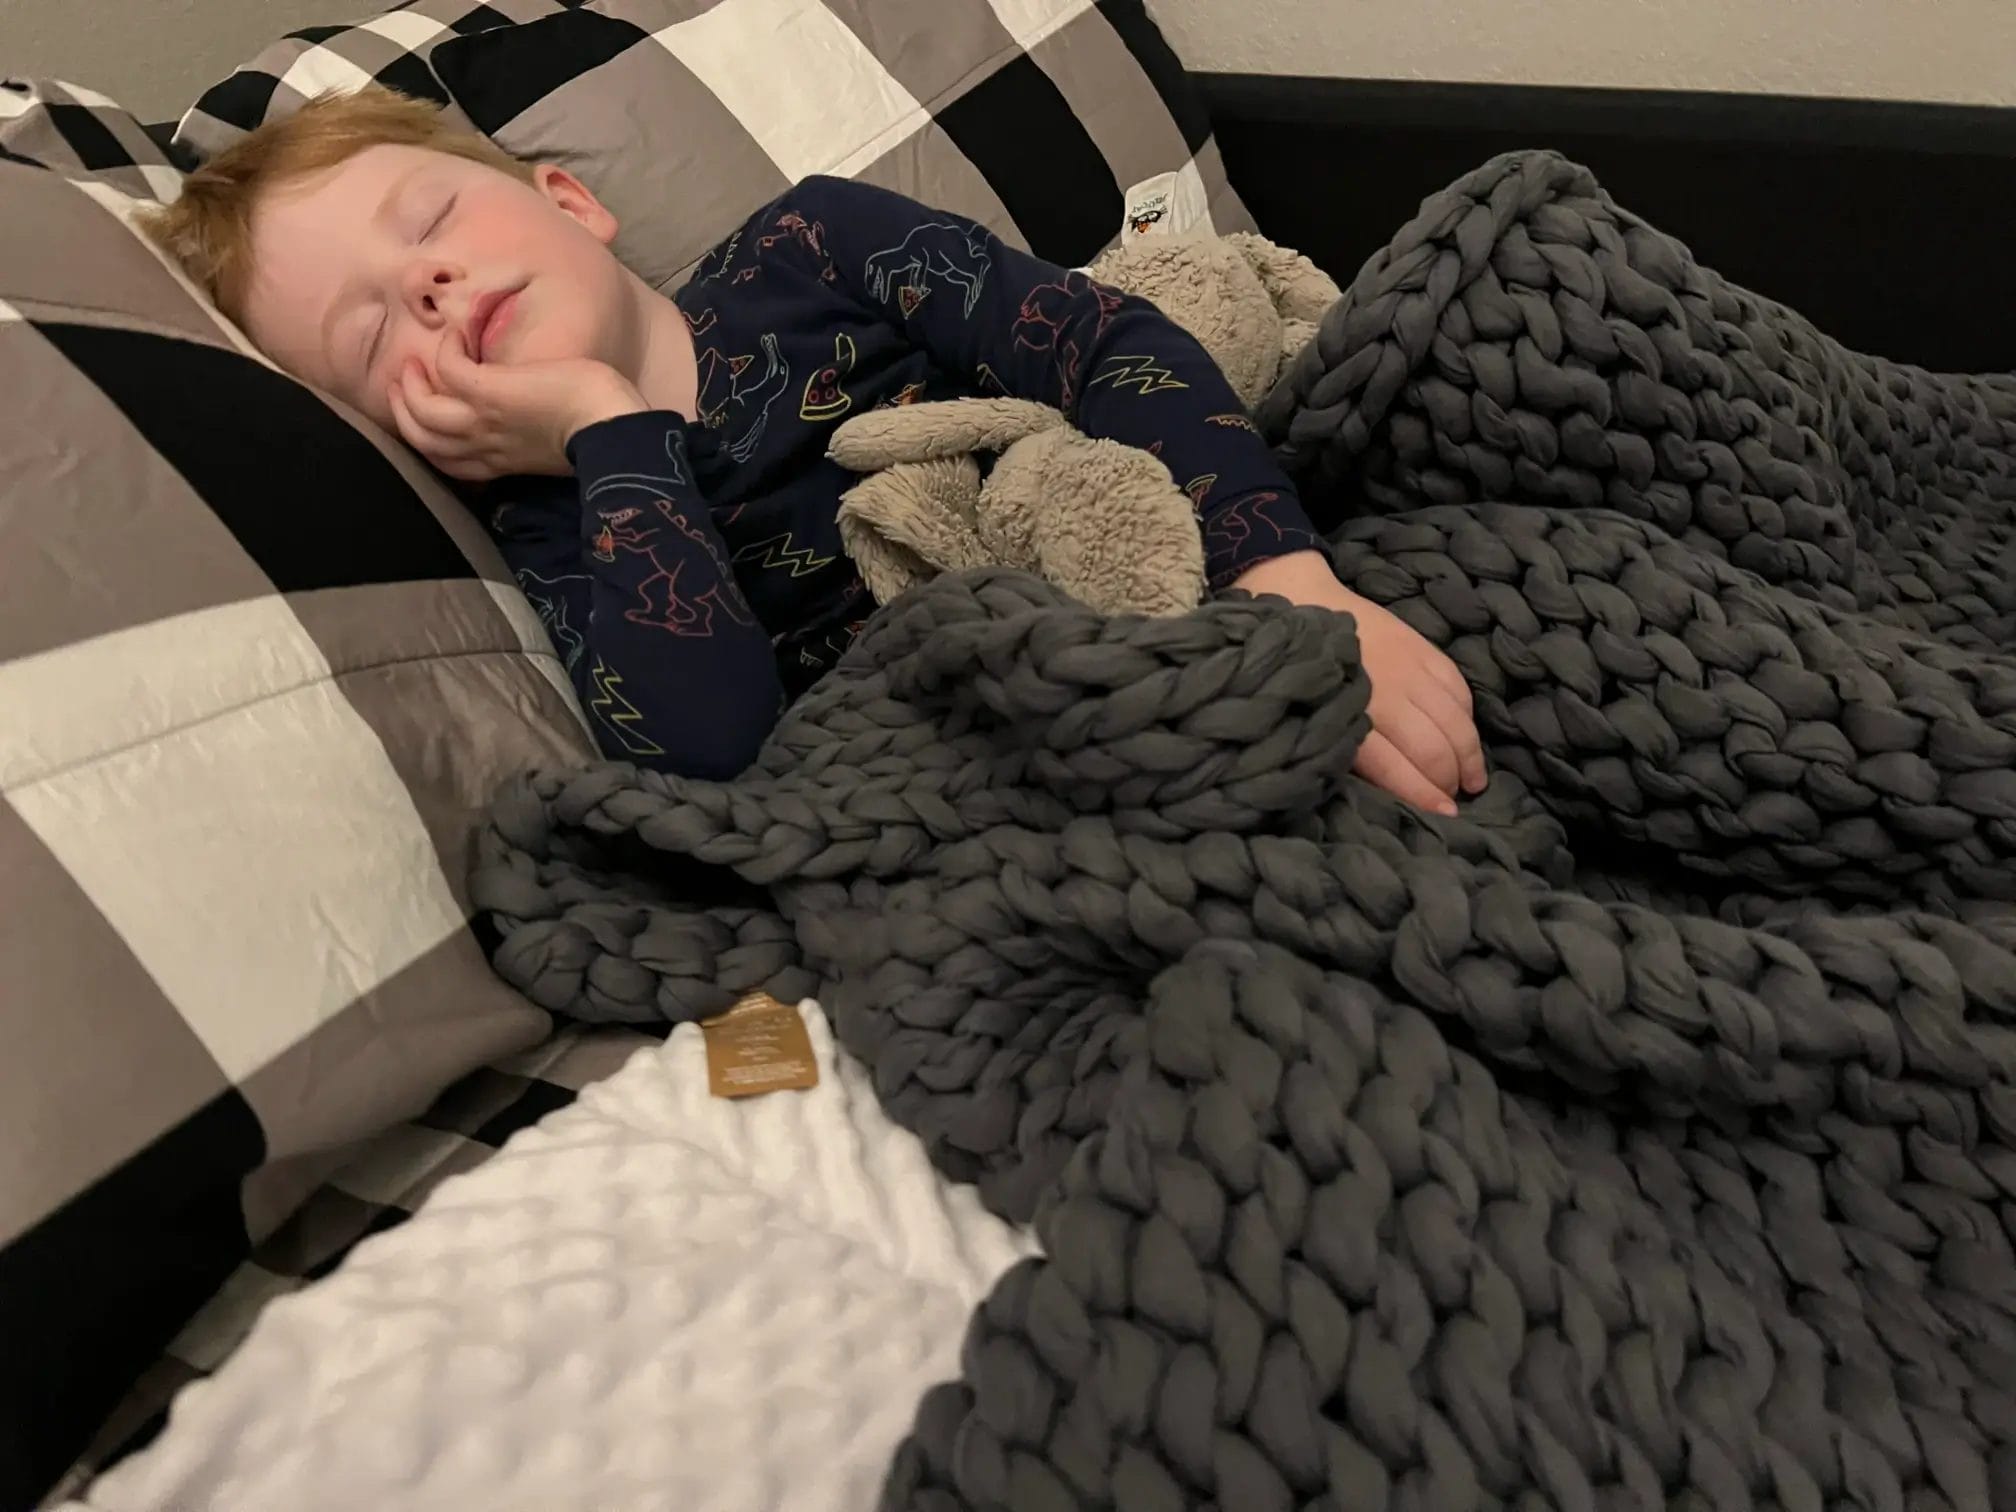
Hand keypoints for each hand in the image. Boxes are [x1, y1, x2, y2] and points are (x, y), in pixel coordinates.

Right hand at [388, 341, 646, 480]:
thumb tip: (528, 423)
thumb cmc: (597, 434)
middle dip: (403, 412)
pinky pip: (448, 369)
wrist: (611, 430)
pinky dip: (446, 351)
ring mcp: (483, 421)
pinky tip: (459, 337)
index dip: (425, 441)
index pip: (445, 463)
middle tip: (401, 383)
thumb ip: (528, 440)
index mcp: (499, 463)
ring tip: (414, 362)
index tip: (420, 417)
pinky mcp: (490, 392)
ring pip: (421, 410)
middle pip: (421, 440)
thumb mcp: (551, 448)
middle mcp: (484, 446)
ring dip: (410, 384)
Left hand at [1232, 551, 1485, 814]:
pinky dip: (1467, 715)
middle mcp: (1384, 692)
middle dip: (1450, 780)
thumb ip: (1343, 748)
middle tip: (1456, 799)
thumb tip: (1385, 788)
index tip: (1445, 815)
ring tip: (1474, 778)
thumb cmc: (1295, 670)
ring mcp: (1407, 666)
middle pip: (1433, 749)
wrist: (1297, 595)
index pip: (1397, 768)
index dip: (1424, 796)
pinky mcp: (1421, 645)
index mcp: (1349, 715)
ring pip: (1456, 720)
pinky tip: (1465, 733)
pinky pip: (1458, 687)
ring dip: (1470, 755)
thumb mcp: (1308, 715)